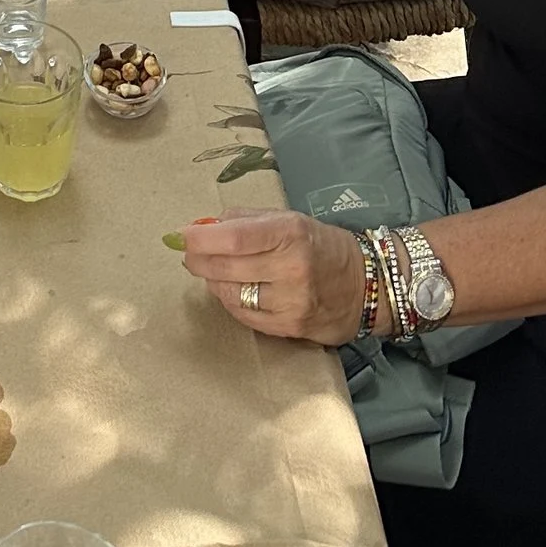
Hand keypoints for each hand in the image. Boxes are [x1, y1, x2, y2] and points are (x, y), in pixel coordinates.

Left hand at [180, 208, 367, 345]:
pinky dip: (230, 302)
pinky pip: (245, 316)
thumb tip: (203, 226)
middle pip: (227, 267)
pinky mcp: (291, 327)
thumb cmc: (321, 245)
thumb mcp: (288, 219)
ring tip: (212, 271)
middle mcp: (291, 267)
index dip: (200, 238)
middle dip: (198, 260)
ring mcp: (291, 301)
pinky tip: (231, 290)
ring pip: (232, 294)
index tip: (179, 235)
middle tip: (188, 253)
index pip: (233, 237)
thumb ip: (245, 220)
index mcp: (290, 232)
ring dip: (213, 281)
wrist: (365, 284)